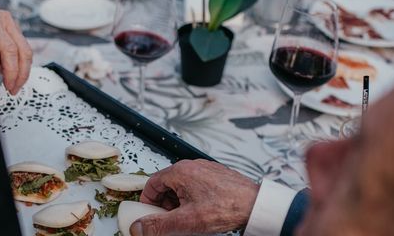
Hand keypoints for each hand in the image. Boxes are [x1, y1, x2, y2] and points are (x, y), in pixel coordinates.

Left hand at [0, 0, 32, 94]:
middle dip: (21, 74)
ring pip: (24, 51)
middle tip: (13, 88)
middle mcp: (6, 21)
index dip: (12, 71)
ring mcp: (12, 23)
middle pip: (24, 52)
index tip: (8, 85)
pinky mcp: (13, 28)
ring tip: (2, 74)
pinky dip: (12, 60)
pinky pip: (19, 48)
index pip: (10, 50)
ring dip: (17, 68)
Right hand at [130, 160, 258, 234]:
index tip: (149, 215)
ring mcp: (204, 170)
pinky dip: (192, 199)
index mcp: (180, 171)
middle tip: (169, 220)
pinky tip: (200, 213)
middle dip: (164, 204)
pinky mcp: (215, 176)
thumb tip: (139, 227)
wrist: (254, 205)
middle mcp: (192, 166)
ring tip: (187, 219)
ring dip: (178, 203)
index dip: (148, 202)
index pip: (152, 183)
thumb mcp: (186, 221)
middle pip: (166, 184)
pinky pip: (195, 186)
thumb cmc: (226, 207)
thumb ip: (159, 225)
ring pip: (181, 186)